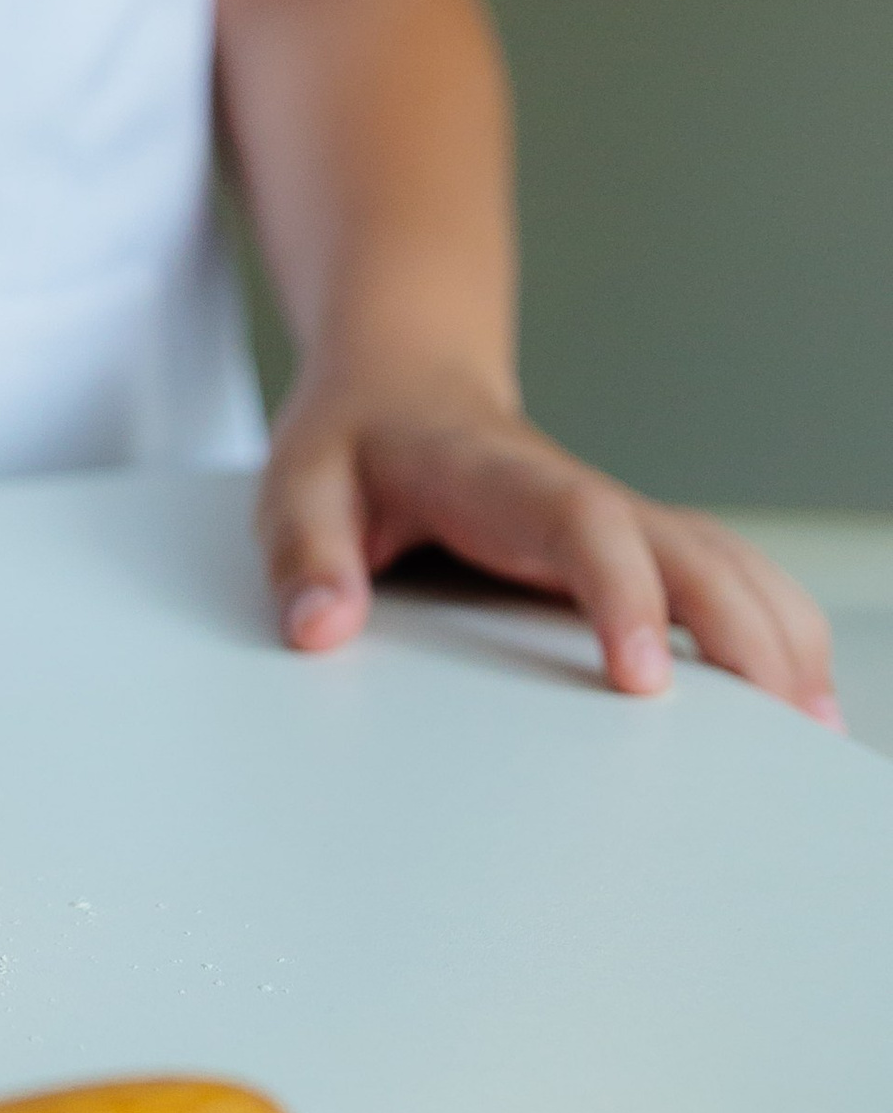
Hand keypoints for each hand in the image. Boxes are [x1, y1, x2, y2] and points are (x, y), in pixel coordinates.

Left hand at [259, 372, 839, 722]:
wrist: (402, 381)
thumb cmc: (355, 441)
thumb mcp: (299, 481)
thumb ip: (304, 550)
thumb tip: (322, 630)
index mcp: (499, 479)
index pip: (583, 523)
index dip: (623, 592)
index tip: (645, 678)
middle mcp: (579, 495)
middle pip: (688, 549)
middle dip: (741, 633)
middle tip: (778, 728)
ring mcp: (619, 518)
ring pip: (726, 560)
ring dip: (779, 633)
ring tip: (812, 731)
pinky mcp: (636, 544)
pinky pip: (727, 576)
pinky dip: (777, 627)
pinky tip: (802, 695)